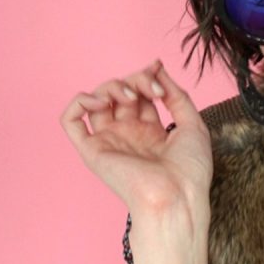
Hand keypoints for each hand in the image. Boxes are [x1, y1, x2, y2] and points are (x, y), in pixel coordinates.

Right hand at [59, 59, 213, 218]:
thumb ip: (177, 95)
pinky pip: (70, 121)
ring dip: (112, 87)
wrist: (177, 196)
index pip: (140, 94)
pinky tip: (101, 101)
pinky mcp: (92, 150)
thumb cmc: (190, 170)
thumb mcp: (193, 124)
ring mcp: (110, 141)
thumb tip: (158, 68)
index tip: (157, 67)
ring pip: (97, 100)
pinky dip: (80, 102)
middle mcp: (128, 135)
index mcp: (151, 132)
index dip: (146, 76)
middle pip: (120, 93)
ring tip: (132, 96)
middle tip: (153, 88)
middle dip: (136, 80)